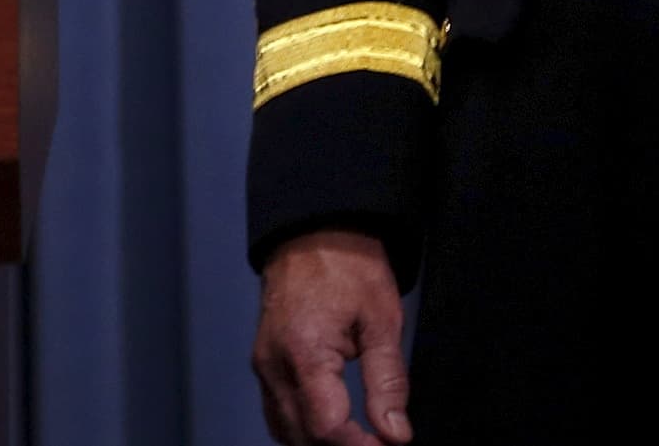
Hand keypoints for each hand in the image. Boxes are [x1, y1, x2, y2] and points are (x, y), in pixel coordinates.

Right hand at [253, 227, 410, 443]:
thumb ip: (388, 382)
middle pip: (303, 436)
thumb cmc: (349, 268)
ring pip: (285, 430)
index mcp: (305, 352)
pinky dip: (302, 429)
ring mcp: (263, 364)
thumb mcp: (383, 320)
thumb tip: (395, 434)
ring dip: (320, 442)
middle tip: (379, 442)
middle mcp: (274, 364)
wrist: (313, 233)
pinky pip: (276, 412)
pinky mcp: (263, 362)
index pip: (326, 428)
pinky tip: (330, 426)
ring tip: (359, 438)